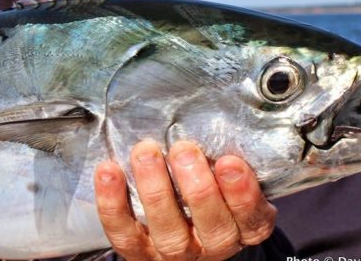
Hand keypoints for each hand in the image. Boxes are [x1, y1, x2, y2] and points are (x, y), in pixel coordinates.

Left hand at [94, 140, 276, 260]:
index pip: (251, 219)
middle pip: (212, 228)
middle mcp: (212, 245)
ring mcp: (174, 252)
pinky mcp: (138, 252)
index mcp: (242, 227)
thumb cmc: (210, 187)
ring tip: (146, 153)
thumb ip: (227, 158)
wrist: (182, 226)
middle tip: (184, 150)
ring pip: (168, 232)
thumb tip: (218, 113)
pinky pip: (123, 234)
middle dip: (198, 188)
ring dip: (155, 190)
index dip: (242, 194)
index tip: (229, 162)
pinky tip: (109, 171)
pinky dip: (113, 203)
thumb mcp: (229, 176)